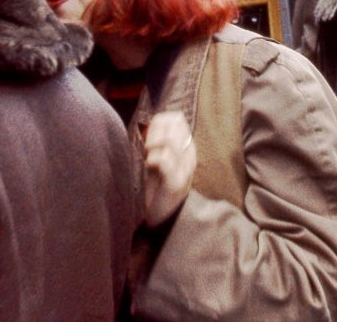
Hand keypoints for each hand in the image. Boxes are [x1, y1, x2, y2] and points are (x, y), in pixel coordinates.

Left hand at [143, 111, 195, 227]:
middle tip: (147, 147)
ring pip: (169, 141)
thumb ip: (161, 142)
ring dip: (152, 144)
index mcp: (187, 148)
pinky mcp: (175, 182)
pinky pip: (163, 159)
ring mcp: (184, 169)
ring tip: (147, 156)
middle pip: (174, 126)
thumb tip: (152, 123)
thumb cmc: (159, 186)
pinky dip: (152, 159)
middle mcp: (189, 156)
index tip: (149, 135)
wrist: (164, 218)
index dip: (158, 123)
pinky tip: (148, 165)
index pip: (177, 119)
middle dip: (155, 132)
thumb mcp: (162, 160)